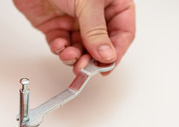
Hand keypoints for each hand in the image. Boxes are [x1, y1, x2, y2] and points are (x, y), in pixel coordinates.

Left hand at [13, 0, 134, 73]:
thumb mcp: (88, 4)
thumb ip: (96, 32)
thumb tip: (107, 55)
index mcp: (112, 4)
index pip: (123, 33)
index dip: (116, 52)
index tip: (107, 66)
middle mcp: (95, 15)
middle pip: (99, 46)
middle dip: (91, 59)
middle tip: (85, 67)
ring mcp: (75, 22)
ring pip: (80, 49)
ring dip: (75, 57)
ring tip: (70, 56)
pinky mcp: (56, 27)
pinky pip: (61, 45)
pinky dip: (60, 49)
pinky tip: (59, 45)